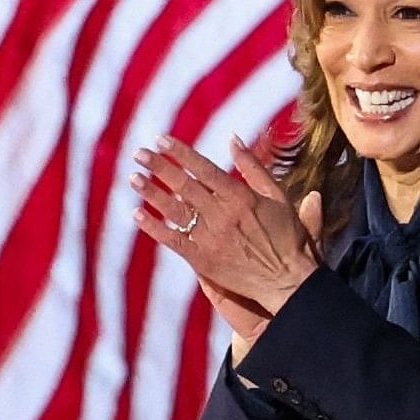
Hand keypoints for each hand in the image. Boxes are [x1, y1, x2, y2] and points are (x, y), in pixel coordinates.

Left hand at [131, 136, 322, 344]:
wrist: (287, 281)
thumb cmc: (286, 237)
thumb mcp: (277, 195)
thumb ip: (253, 167)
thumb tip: (232, 138)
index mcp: (240, 196)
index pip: (203, 168)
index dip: (180, 152)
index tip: (161, 139)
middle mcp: (221, 214)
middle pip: (184, 185)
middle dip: (159, 167)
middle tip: (138, 153)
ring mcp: (210, 238)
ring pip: (175, 210)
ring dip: (152, 193)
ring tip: (133, 178)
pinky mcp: (202, 260)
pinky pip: (172, 241)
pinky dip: (154, 228)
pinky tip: (136, 214)